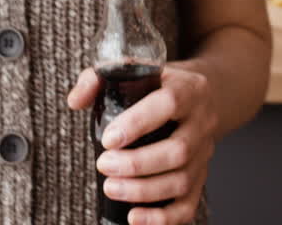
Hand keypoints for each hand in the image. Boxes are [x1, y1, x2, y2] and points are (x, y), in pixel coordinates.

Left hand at [68, 64, 216, 224]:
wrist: (205, 96)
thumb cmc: (161, 85)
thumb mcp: (135, 71)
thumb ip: (100, 79)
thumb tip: (75, 100)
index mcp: (188, 89)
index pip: (169, 103)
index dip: (139, 122)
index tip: (109, 138)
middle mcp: (202, 122)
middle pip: (178, 150)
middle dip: (137, 164)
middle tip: (104, 165)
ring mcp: (204, 153)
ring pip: (181, 180)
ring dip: (144, 190)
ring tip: (111, 188)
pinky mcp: (200, 177)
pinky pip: (187, 205)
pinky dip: (162, 218)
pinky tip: (135, 217)